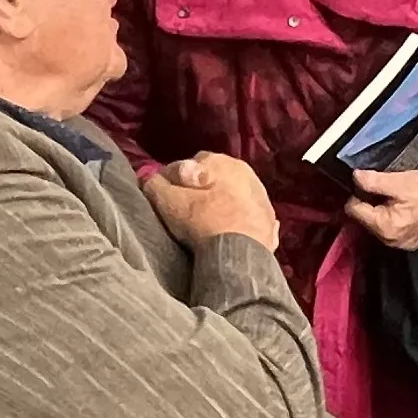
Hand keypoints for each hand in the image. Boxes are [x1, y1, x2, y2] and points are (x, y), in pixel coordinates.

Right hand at [147, 150, 277, 251]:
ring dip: (219, 204)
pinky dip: (238, 221)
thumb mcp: (168, 202)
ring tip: (205, 224)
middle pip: (212, 178)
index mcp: (219, 161)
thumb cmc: (203, 222)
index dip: (169, 181)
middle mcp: (245, 171)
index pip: (185, 165)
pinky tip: (229, 232)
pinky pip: (248, 216)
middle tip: (184, 212)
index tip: (161, 198)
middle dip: (198, 190)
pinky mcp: (268, 221)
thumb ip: (154, 185)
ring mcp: (261, 196)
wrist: (241, 256)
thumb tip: (149, 178)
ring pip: (232, 196)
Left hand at [344, 163, 417, 249]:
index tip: (368, 183)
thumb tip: (354, 177)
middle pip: (364, 220)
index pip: (354, 211)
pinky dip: (390, 217)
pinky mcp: (410, 241)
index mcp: (386, 228)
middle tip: (384, 188)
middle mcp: (391, 241)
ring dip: (379, 210)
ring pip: (376, 224)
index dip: (357, 194)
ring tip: (394, 196)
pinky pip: (389, 229)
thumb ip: (373, 181)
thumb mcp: (399, 181)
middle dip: (369, 203)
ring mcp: (401, 244)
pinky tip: (401, 206)